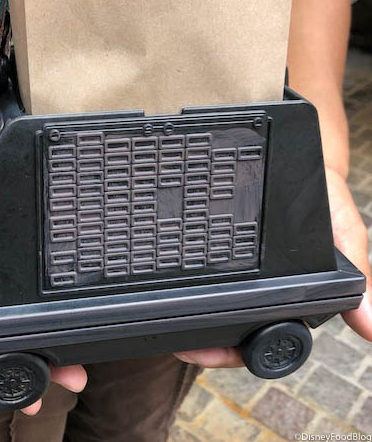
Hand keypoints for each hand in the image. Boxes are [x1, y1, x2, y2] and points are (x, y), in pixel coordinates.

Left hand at [174, 167, 371, 368]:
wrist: (308, 167)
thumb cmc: (327, 202)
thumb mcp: (346, 238)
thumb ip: (359, 282)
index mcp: (291, 297)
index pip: (261, 337)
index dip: (233, 351)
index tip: (204, 353)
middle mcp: (266, 288)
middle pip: (231, 327)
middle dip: (205, 341)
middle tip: (179, 345)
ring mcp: (246, 270)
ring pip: (216, 303)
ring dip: (194, 314)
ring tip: (168, 322)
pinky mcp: (227, 245)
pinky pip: (208, 269)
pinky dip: (192, 279)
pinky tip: (172, 283)